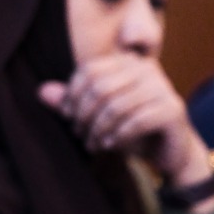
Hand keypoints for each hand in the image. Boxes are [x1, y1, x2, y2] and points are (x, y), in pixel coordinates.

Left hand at [38, 53, 207, 181]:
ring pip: (116, 107)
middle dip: (83, 114)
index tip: (66, 115)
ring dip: (98, 129)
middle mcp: (147, 69)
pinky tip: (110, 145)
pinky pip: (136, 122)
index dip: (72, 93)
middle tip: (78, 133)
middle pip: (100, 88)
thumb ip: (72, 101)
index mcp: (127, 62)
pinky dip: (118, 136)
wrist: (167, 151)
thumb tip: (41, 92)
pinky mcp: (172, 110)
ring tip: (92, 143)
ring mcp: (162, 88)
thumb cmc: (128, 128)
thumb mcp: (96, 114)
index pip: (89, 70)